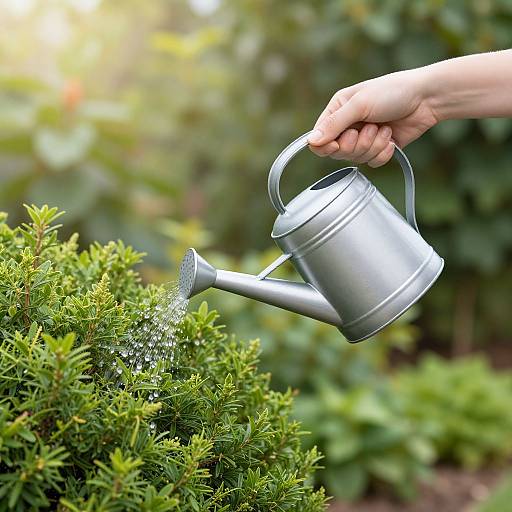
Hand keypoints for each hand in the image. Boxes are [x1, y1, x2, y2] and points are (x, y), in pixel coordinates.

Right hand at [308, 69, 438, 166]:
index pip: (320, 138)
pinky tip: (391, 138)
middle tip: (370, 128)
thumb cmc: (393, 91)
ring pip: (356, 158)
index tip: (338, 143)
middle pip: (338, 152)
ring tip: (384, 128)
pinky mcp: (379, 148)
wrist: (426, 98)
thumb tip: (312, 141)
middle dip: (357, 143)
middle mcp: (348, 125)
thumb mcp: (360, 104)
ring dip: (373, 145)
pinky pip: (373, 162)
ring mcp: (364, 138)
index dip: (327, 146)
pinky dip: (383, 153)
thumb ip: (334, 124)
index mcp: (338, 110)